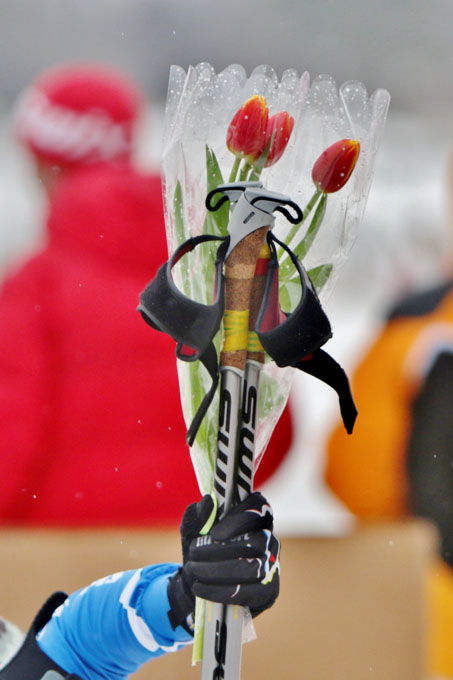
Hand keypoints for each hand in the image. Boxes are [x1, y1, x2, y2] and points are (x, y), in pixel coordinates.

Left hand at [167, 492, 279, 631]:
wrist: (200, 582)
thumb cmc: (202, 549)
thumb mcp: (195, 530)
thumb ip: (200, 516)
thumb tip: (207, 501)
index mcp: (255, 516)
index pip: (257, 508)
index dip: (239, 520)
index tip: (214, 535)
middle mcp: (269, 538)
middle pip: (254, 543)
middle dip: (219, 550)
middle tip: (193, 554)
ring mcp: (272, 565)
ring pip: (252, 568)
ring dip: (216, 571)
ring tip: (193, 570)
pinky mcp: (269, 590)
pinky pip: (248, 593)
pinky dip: (220, 592)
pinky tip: (200, 589)